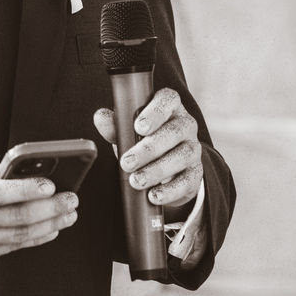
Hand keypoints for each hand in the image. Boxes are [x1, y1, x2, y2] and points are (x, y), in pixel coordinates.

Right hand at [0, 150, 78, 274]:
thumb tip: (5, 165)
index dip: (26, 189)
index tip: (51, 184)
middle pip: (14, 219)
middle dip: (49, 209)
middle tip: (72, 200)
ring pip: (16, 238)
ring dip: (48, 226)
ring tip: (68, 215)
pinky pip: (8, 249)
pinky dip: (33, 240)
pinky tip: (49, 230)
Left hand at [93, 87, 202, 207]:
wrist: (163, 167)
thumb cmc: (142, 140)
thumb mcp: (127, 131)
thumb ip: (115, 124)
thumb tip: (100, 117)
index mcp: (169, 107)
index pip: (168, 100)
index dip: (155, 112)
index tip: (138, 126)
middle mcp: (185, 125)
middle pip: (174, 131)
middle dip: (149, 148)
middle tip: (127, 162)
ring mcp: (193, 149)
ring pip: (182, 156)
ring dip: (157, 170)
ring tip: (136, 181)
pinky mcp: (195, 173)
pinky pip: (187, 181)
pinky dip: (170, 190)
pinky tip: (154, 195)